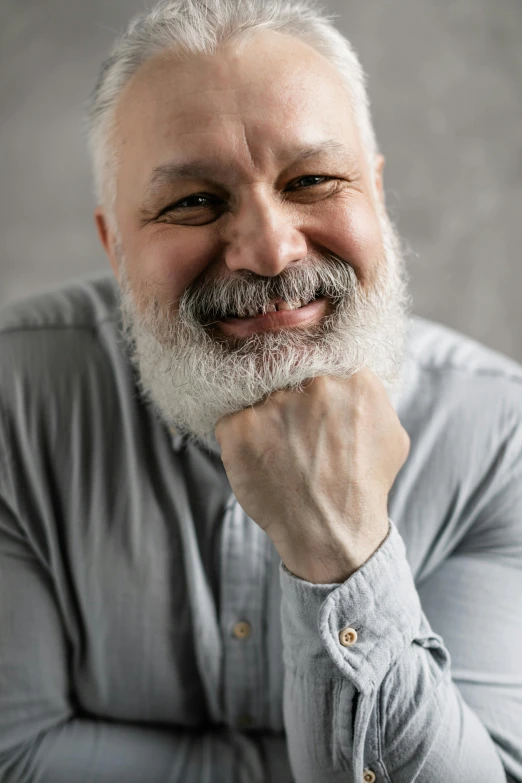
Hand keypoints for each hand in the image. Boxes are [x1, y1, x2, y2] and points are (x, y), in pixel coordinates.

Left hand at [214, 369, 409, 582]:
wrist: (332, 532)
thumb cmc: (363, 486)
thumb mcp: (392, 434)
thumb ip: (372, 395)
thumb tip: (354, 375)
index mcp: (352, 377)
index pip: (319, 354)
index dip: (308, 375)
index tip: (305, 395)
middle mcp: (313, 383)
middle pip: (285, 365)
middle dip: (284, 390)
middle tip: (289, 425)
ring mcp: (273, 404)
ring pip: (256, 390)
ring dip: (263, 414)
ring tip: (277, 447)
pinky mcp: (239, 427)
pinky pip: (231, 416)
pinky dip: (240, 436)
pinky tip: (259, 458)